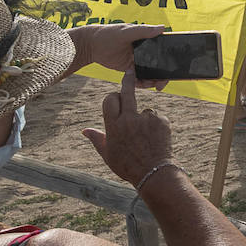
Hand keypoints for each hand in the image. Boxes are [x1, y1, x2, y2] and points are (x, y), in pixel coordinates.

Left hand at [66, 23, 168, 88]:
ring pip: (150, 73)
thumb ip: (144, 31)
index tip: (173, 69)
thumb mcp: (126, 31)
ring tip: (149, 85)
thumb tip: (162, 28)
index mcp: (147, 39)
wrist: (91, 45)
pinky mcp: (130, 69)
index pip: (163, 50)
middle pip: (158, 65)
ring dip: (152, 81)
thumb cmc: (108, 33)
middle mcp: (144, 50)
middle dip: (162, 76)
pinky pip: (139, 78)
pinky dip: (141, 83)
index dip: (169, 59)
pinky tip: (138, 85)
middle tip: (161, 85)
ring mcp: (138, 60)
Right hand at [83, 70, 173, 186]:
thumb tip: (84, 130)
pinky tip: (155, 139)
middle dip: (127, 80)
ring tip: (145, 138)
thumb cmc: (128, 166)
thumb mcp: (108, 154)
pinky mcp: (161, 121)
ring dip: (144, 118)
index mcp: (114, 126)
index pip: (110, 99)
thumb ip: (97, 139)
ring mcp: (146, 119)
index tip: (116, 95)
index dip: (113, 97)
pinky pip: (156, 117)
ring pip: (144, 109)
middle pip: (126, 92)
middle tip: (130, 72)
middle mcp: (129, 119)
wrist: (153, 173)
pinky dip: (156, 125)